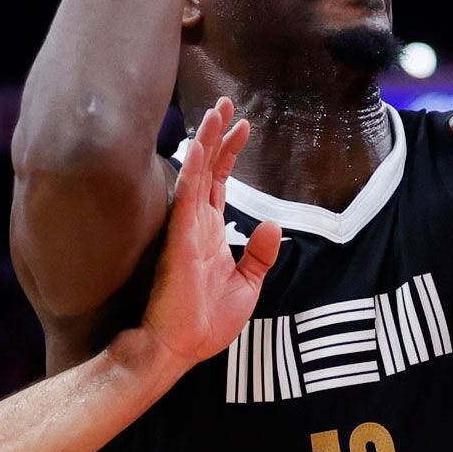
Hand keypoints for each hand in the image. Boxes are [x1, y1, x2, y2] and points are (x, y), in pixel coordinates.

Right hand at [142, 98, 282, 367]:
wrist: (178, 350)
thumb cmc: (205, 323)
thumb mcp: (247, 287)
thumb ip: (259, 256)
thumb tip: (274, 226)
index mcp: (209, 233)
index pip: (220, 183)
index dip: (230, 153)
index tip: (243, 126)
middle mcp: (196, 224)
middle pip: (207, 169)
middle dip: (217, 135)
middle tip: (226, 102)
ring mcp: (187, 229)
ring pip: (196, 174)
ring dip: (207, 141)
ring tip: (217, 110)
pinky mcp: (181, 239)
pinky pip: (188, 196)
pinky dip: (195, 169)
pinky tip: (202, 145)